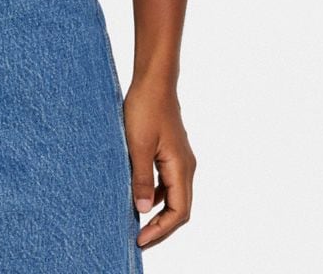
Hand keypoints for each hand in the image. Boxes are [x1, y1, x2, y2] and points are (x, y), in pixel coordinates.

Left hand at [123, 77, 196, 248]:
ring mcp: (180, 159)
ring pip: (173, 196)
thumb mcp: (137, 145)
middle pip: (179, 208)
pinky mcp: (171, 152)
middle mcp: (186, 167)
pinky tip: (139, 195)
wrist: (153, 82)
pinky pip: (167, 182)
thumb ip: (140, 178)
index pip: (178, 212)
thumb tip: (142, 210)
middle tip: (138, 239)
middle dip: (160, 227)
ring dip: (158, 212)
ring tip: (137, 223)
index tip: (140, 240)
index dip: (160, 229)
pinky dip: (155, 194)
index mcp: (180, 168)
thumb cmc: (145, 109)